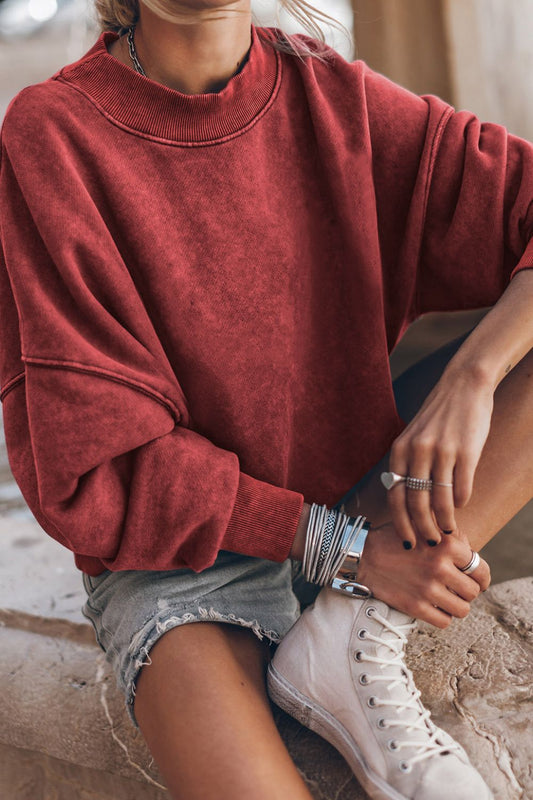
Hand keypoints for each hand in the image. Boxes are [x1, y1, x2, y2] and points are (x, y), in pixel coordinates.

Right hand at [357, 523, 490, 627]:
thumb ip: (450, 535)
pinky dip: (442, 617)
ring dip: (456, 606)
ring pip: (462, 610)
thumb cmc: (395, 540)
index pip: (480, 569)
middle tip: (457, 589)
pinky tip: (434, 608)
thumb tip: (471, 551)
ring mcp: (428, 589)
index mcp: (446, 545)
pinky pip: (444, 622)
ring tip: (446, 599)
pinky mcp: (415, 607)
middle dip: (467, 592)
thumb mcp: (424, 527)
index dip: (482, 578)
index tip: (477, 581)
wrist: (363, 555)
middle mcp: (440, 567)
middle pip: (473, 592)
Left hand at [388, 369, 493, 546]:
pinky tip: (461, 505)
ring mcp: (442, 451)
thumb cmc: (438, 416)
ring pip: (440, 500)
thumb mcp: (413, 437)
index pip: (395, 495)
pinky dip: (461, 502)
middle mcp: (417, 451)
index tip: (407, 540)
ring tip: (449, 531)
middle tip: (430, 542)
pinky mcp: (466, 451)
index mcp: (400, 450)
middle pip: (416, 503)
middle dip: (422, 529)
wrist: (463, 385)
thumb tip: (407, 502)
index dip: (400, 522)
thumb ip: (408, 465)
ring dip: (445, 521)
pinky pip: (461, 488)